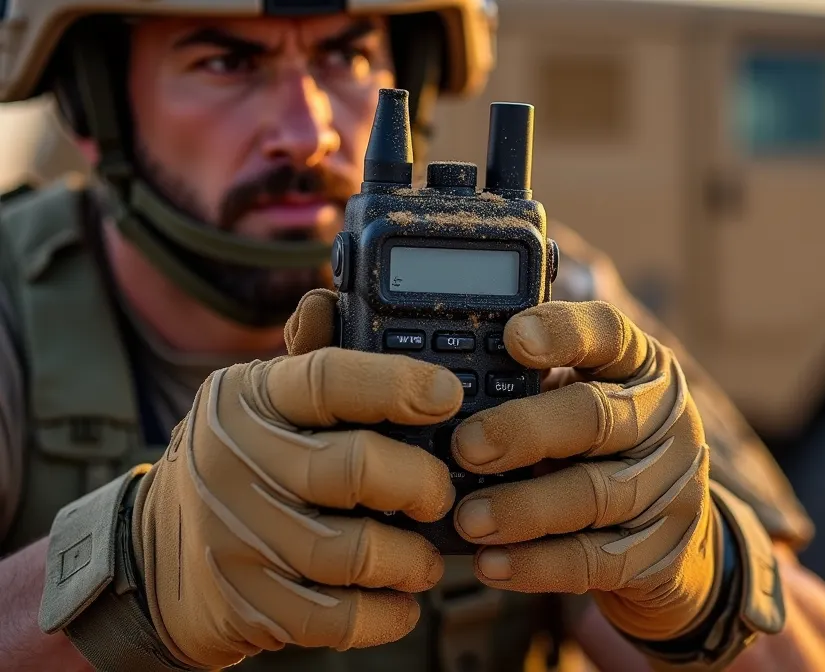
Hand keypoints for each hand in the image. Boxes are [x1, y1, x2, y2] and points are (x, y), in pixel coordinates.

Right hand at [131, 291, 461, 667]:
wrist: (157, 550)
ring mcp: (237, 536)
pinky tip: (401, 599)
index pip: (331, 379)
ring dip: (410, 558)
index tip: (449, 395)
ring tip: (425, 556)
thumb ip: (314, 361)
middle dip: (421, 483)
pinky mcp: (246, 603)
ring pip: (354, 551)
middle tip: (440, 495)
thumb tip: (339, 298)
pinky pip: (336, 617)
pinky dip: (386, 613)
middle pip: (356, 469)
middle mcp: (237, 462)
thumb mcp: (265, 399)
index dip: (399, 384)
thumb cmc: (246, 459)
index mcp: (250, 398)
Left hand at [451, 300, 721, 642]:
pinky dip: (538, 565)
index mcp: (637, 365)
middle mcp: (663, 418)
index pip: (610, 333)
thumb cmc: (595, 449)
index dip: (564, 333)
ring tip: (467, 518)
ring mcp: (669, 486)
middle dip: (527, 430)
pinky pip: (597, 561)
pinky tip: (491, 562)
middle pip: (598, 416)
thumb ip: (528, 385)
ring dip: (525, 508)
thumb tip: (437, 390)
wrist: (668, 533)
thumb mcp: (574, 400)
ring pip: (596, 494)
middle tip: (466, 447)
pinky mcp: (661, 551)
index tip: (514, 338)